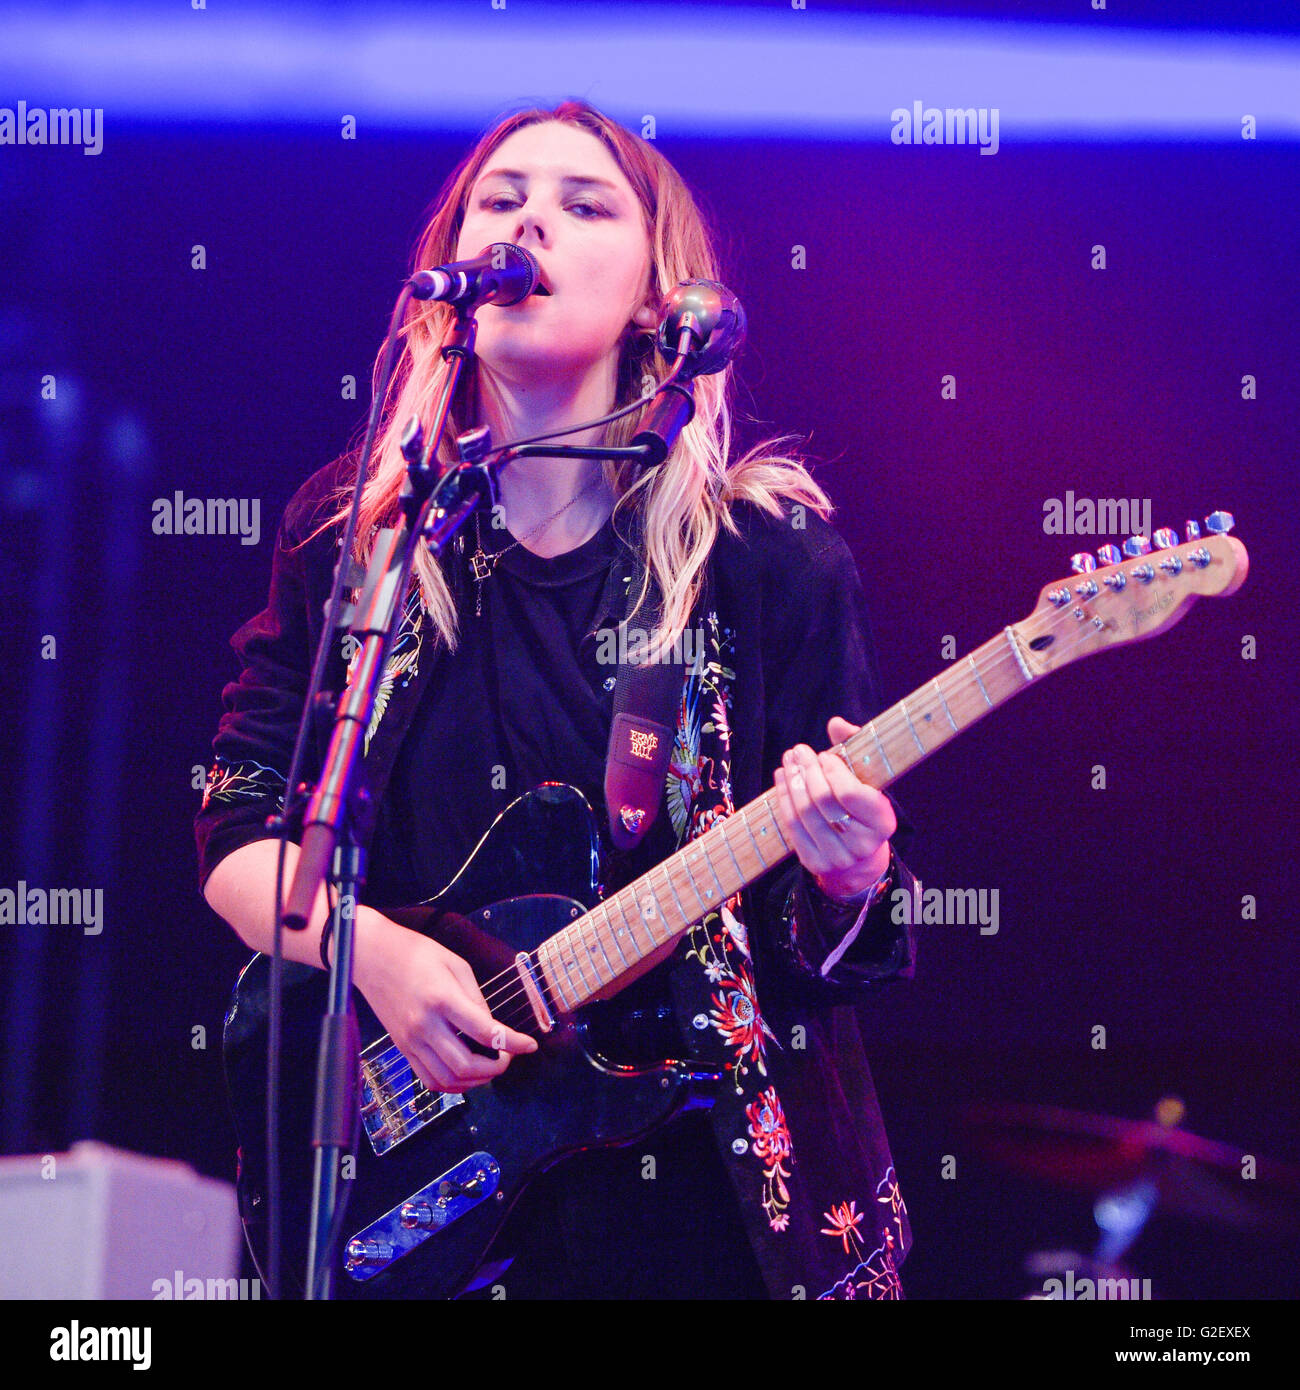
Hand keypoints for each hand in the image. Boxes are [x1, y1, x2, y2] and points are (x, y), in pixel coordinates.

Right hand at [354, 910, 537, 1093]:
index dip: (513, 1043)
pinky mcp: (402, 1048)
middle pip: (467, 1065)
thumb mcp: (455, 964)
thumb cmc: (415, 952)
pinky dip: (452, 1084)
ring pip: (448, 1079)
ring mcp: (411, 1040)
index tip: (530, 1045)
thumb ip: (476, 998)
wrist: (371, 955)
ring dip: (476, 1081)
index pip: (485, 1032)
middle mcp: (425, 1025)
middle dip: (496, 1068)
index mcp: (442, 999)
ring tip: (490, 1068)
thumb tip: (491, 1027)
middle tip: (508, 1057)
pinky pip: (429, 1079)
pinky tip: (466, 1075)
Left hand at [773, 716, 895, 900]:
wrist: (858, 856)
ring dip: (792, 782)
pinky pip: (792, 827)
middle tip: (799, 751)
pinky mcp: (816, 864)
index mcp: (883, 821)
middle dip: (807, 771)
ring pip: (804, 814)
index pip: (850, 793)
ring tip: (788, 762)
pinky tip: (782, 780)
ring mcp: (838, 858)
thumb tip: (836, 723)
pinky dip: (784, 800)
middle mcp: (863, 844)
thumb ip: (854, 748)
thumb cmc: (862, 806)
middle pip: (823, 801)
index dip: (832, 771)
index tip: (824, 755)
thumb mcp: (867, 779)